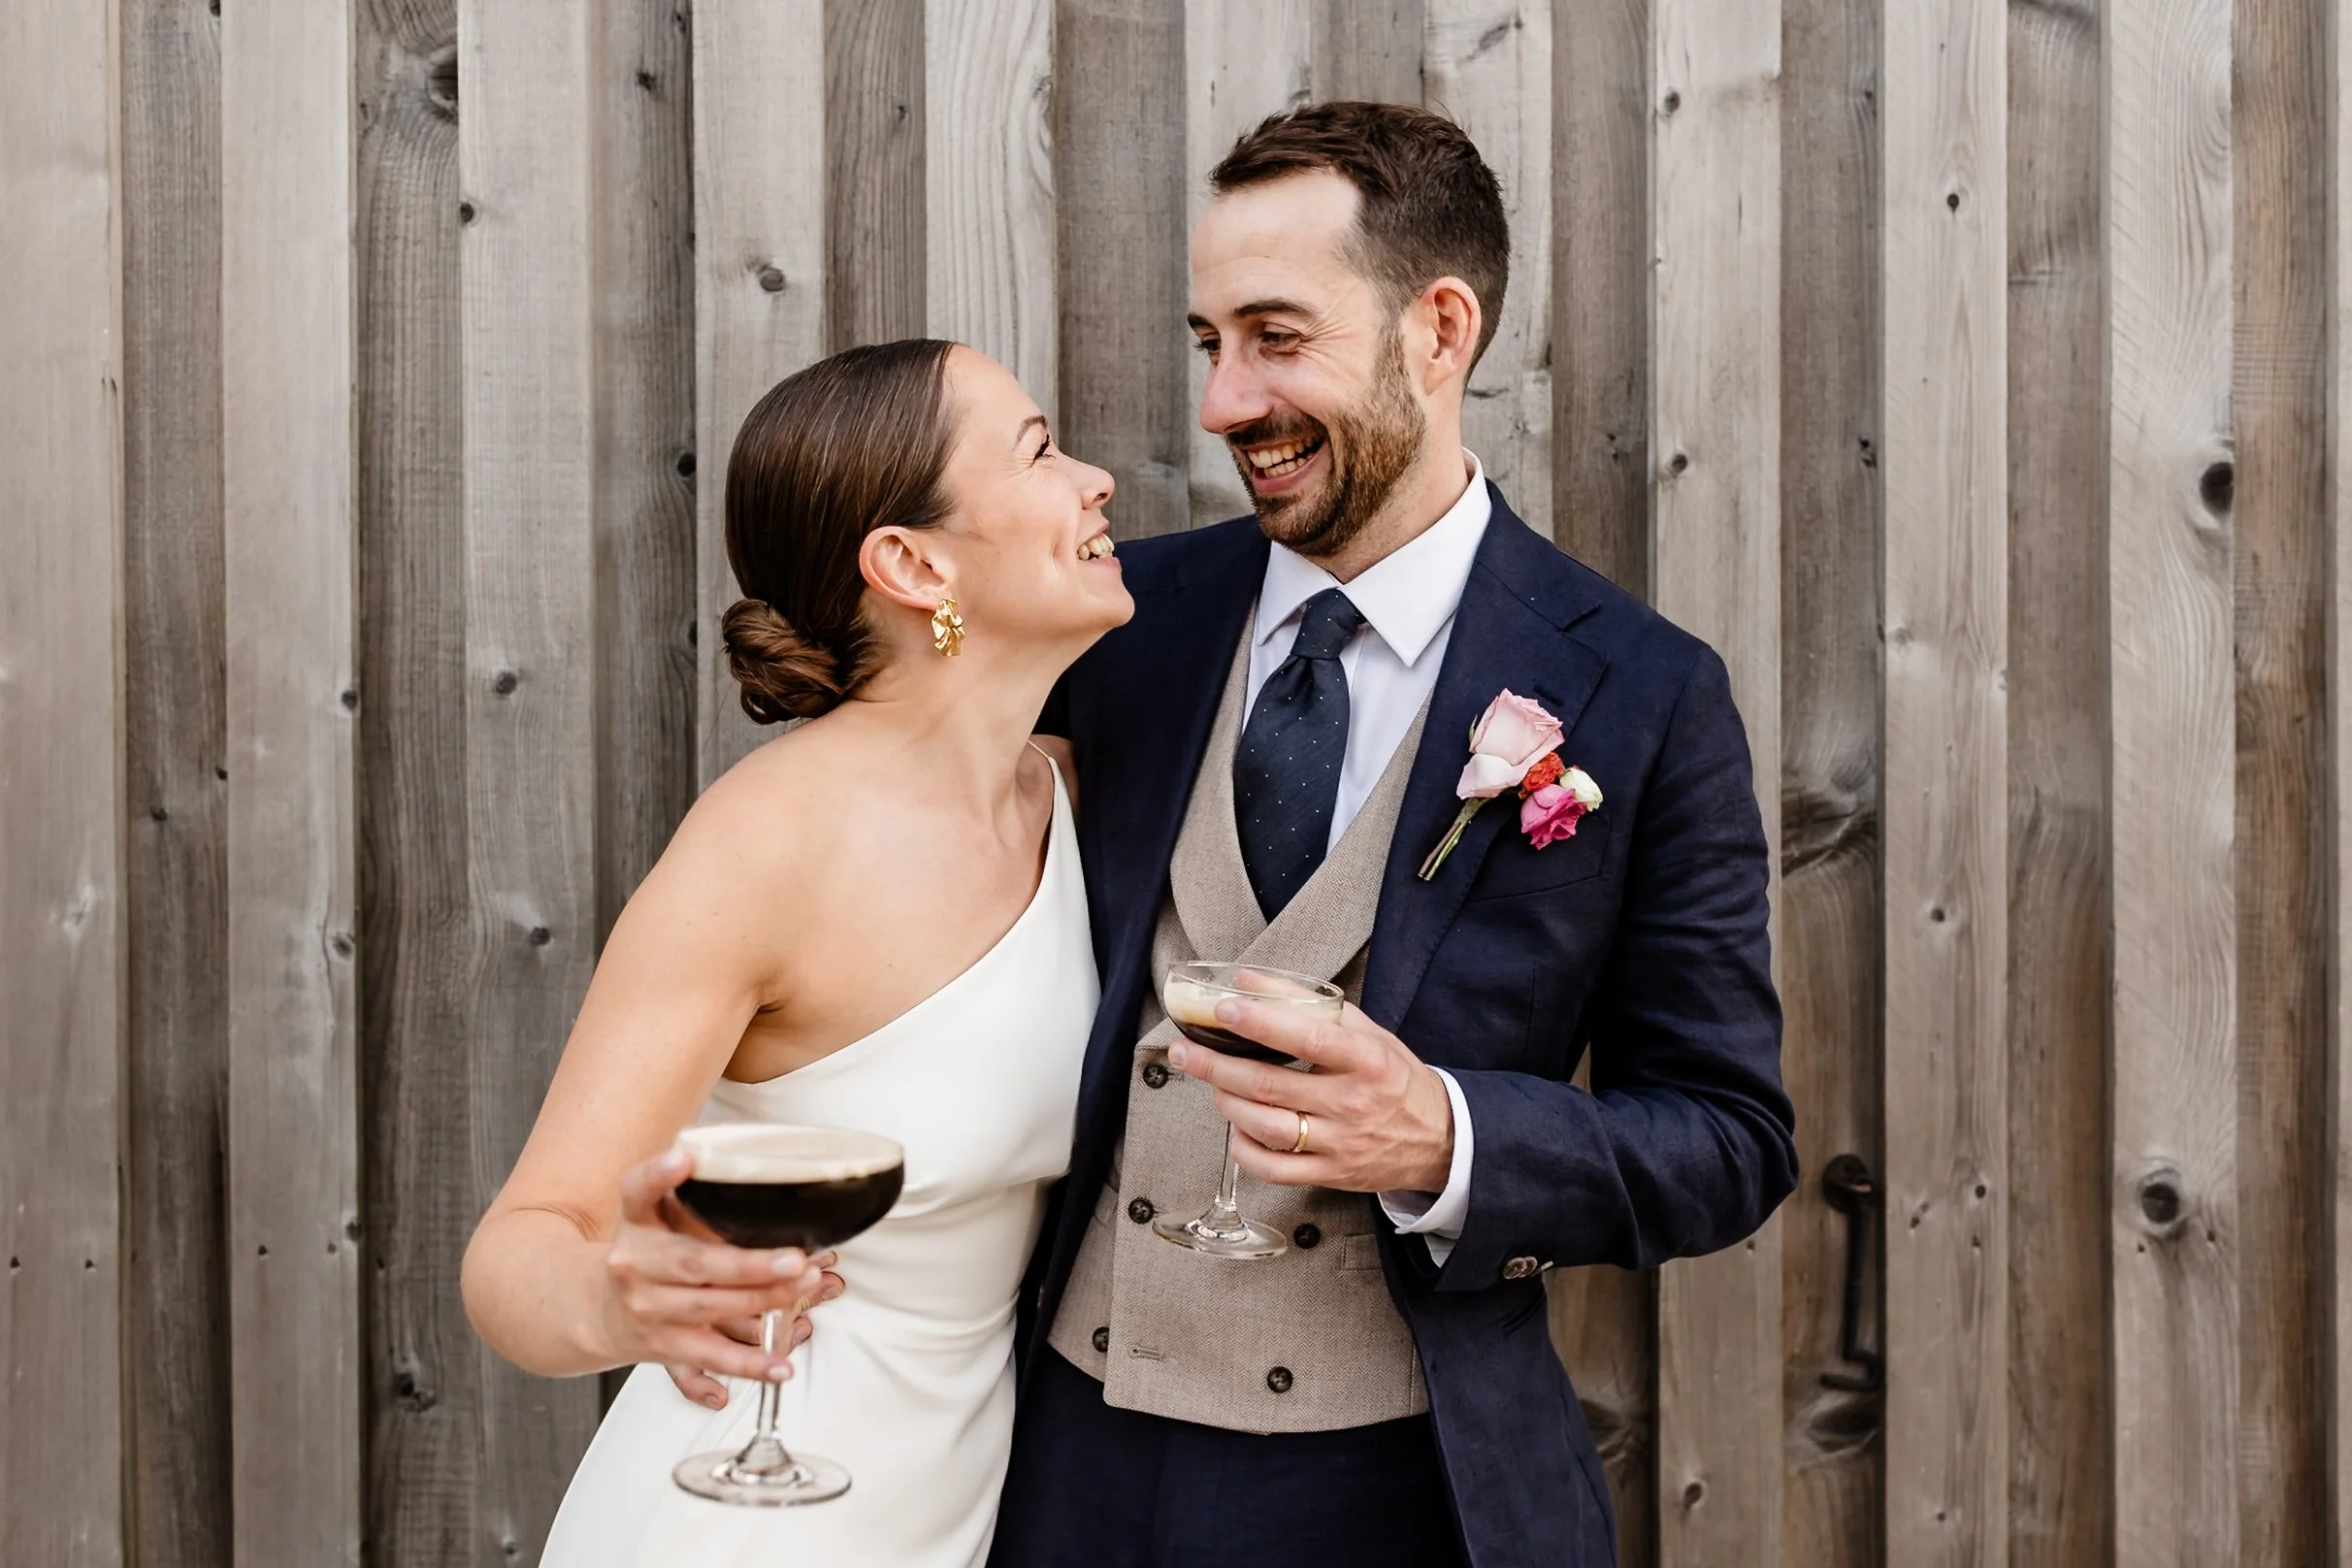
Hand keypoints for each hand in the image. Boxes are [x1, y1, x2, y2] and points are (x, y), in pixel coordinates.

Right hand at [601, 1148, 840, 1405]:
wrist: (595, 1310)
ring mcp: (651, 1311)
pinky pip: (711, 1359)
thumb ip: (692, 1193)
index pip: (638, 1191)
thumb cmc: (644, 1253)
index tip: (682, 1158)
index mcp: (635, 1222)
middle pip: (695, 1264)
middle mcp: (637, 1266)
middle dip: (751, 1264)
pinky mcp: (666, 1348)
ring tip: (804, 1289)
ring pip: (709, 1310)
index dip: (659, 1175)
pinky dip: (748, 1365)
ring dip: (763, 1302)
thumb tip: (761, 1173)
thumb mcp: (651, 1213)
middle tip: (797, 1258)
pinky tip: (781, 1366)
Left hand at [1169, 999, 1453, 1193]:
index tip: (1222, 1007)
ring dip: (1225, 1102)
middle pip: (1269, 1085)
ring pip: (1265, 1126)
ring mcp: (1339, 1143)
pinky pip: (1272, 1168)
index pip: (1307, 1038)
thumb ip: (1307, 1003)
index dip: (1260, 1022)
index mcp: (1365, 1060)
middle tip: (1184, 1048)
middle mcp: (1351, 1104)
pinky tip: (1235, 1125)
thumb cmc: (1392, 1076)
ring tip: (1209, 1082)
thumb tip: (1248, 980)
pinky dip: (1243, 1147)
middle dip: (1216, 1065)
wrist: (1437, 1138)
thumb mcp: (1364, 1030)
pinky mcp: (1329, 1174)